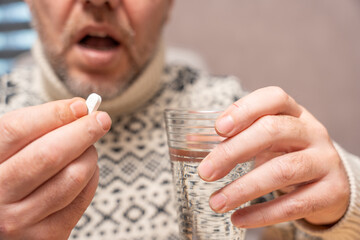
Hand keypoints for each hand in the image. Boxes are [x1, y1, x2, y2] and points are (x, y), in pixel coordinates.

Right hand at [0, 98, 110, 238]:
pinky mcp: (46, 236)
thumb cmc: (9, 174)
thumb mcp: (8, 149)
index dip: (53, 114)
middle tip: (102, 119)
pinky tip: (85, 169)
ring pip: (72, 177)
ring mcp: (19, 220)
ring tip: (88, 148)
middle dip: (83, 132)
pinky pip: (82, 198)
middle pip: (49, 155)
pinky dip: (91, 177)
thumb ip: (36, 127)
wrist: (2, 220)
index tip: (81, 106)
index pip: (17, 131)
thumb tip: (79, 110)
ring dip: (89, 155)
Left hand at [198, 86, 349, 227]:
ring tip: (216, 202)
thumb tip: (191, 142)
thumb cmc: (288, 153)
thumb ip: (234, 138)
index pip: (273, 98)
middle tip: (205, 172)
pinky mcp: (331, 191)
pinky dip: (263, 214)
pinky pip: (296, 204)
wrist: (330, 179)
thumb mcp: (266, 140)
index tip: (217, 128)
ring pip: (283, 170)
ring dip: (244, 188)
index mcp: (294, 113)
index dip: (244, 110)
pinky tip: (239, 218)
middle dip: (233, 151)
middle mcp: (312, 132)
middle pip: (272, 131)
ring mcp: (325, 160)